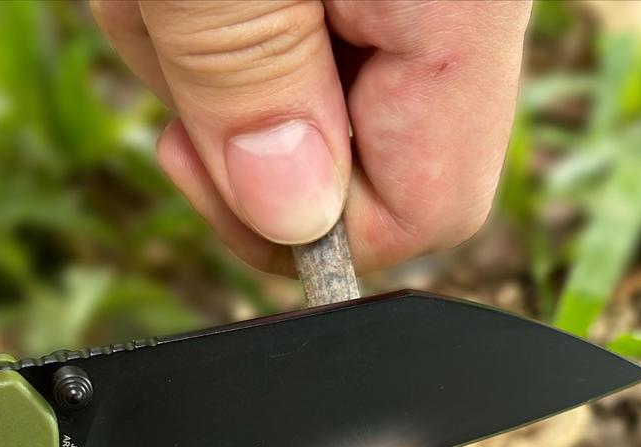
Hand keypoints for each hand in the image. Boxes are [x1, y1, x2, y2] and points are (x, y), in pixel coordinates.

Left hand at [92, 0, 530, 273]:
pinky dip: (207, 23)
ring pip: (306, 105)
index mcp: (457, 9)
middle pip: (366, 164)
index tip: (226, 181)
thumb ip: (249, 82)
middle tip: (181, 34)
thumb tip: (292, 218)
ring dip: (207, 59)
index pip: (424, 209)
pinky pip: (282, 49)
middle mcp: (458, 8)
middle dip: (241, 123)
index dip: (319, 231)